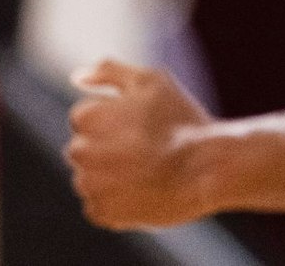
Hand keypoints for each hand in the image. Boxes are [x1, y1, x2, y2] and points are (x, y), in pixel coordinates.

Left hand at [66, 59, 212, 228]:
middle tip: (142, 153)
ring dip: (108, 178)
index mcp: (86, 118)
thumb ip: (108, 71)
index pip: (82, 120)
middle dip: (105, 150)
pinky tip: (140, 195)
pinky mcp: (104, 213)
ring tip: (144, 175)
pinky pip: (97, 208)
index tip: (139, 130)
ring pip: (88, 180)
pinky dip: (114, 205)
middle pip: (82, 151)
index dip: (112, 123)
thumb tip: (76, 78)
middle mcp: (80, 152)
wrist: (208, 168)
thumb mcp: (150, 80)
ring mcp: (91, 186)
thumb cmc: (182, 121)